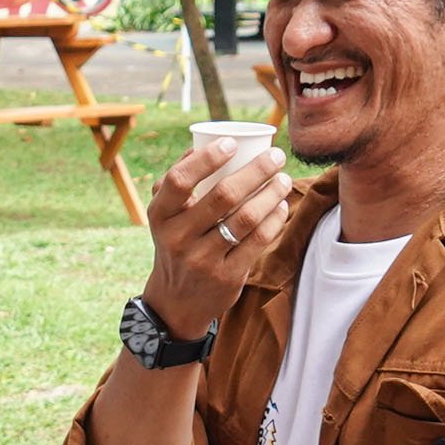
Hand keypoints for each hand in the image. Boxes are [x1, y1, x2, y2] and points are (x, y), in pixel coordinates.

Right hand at [141, 134, 296, 338]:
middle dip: (256, 170)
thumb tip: (200, 142)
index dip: (206, 158)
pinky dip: (274, 220)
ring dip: (271, 194)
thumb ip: (177, 184)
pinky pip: (257, 241)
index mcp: (160, 216)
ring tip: (284, 180)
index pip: (179, 180)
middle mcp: (178, 238)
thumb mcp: (166, 218)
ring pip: (245, 218)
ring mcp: (202, 259)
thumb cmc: (176, 245)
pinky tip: (281, 207)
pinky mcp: (226, 276)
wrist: (176, 302)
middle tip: (276, 156)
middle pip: (223, 195)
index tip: (232, 143)